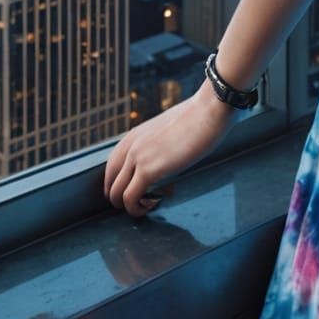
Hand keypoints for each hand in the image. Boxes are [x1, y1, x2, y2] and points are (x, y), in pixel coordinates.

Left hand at [103, 86, 240, 217]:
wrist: (209, 110)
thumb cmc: (197, 119)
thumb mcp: (168, 130)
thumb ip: (158, 144)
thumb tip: (165, 159)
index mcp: (133, 136)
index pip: (111, 168)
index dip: (118, 185)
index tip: (133, 193)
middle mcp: (130, 147)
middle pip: (110, 183)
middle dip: (121, 199)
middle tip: (140, 203)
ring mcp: (137, 158)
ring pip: (116, 194)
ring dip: (129, 207)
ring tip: (148, 206)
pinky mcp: (149, 170)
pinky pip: (130, 198)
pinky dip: (137, 209)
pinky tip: (154, 204)